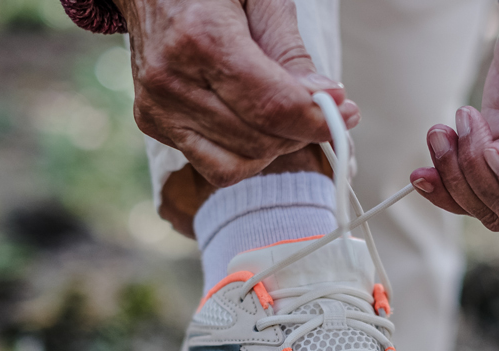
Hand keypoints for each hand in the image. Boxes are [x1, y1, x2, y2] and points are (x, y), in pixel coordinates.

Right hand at [115, 0, 359, 186]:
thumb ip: (291, 52)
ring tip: (282, 115)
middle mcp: (172, 78)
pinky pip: (214, 166)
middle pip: (258, 140)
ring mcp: (157, 107)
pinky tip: (251, 122)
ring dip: (274, 148)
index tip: (345, 113)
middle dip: (301, 132)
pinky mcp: (153, 125)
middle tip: (319, 108)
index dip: (315, 119)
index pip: (270, 105)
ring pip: (237, 165)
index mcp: (201, 36)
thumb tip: (326, 100)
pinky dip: (245, 154)